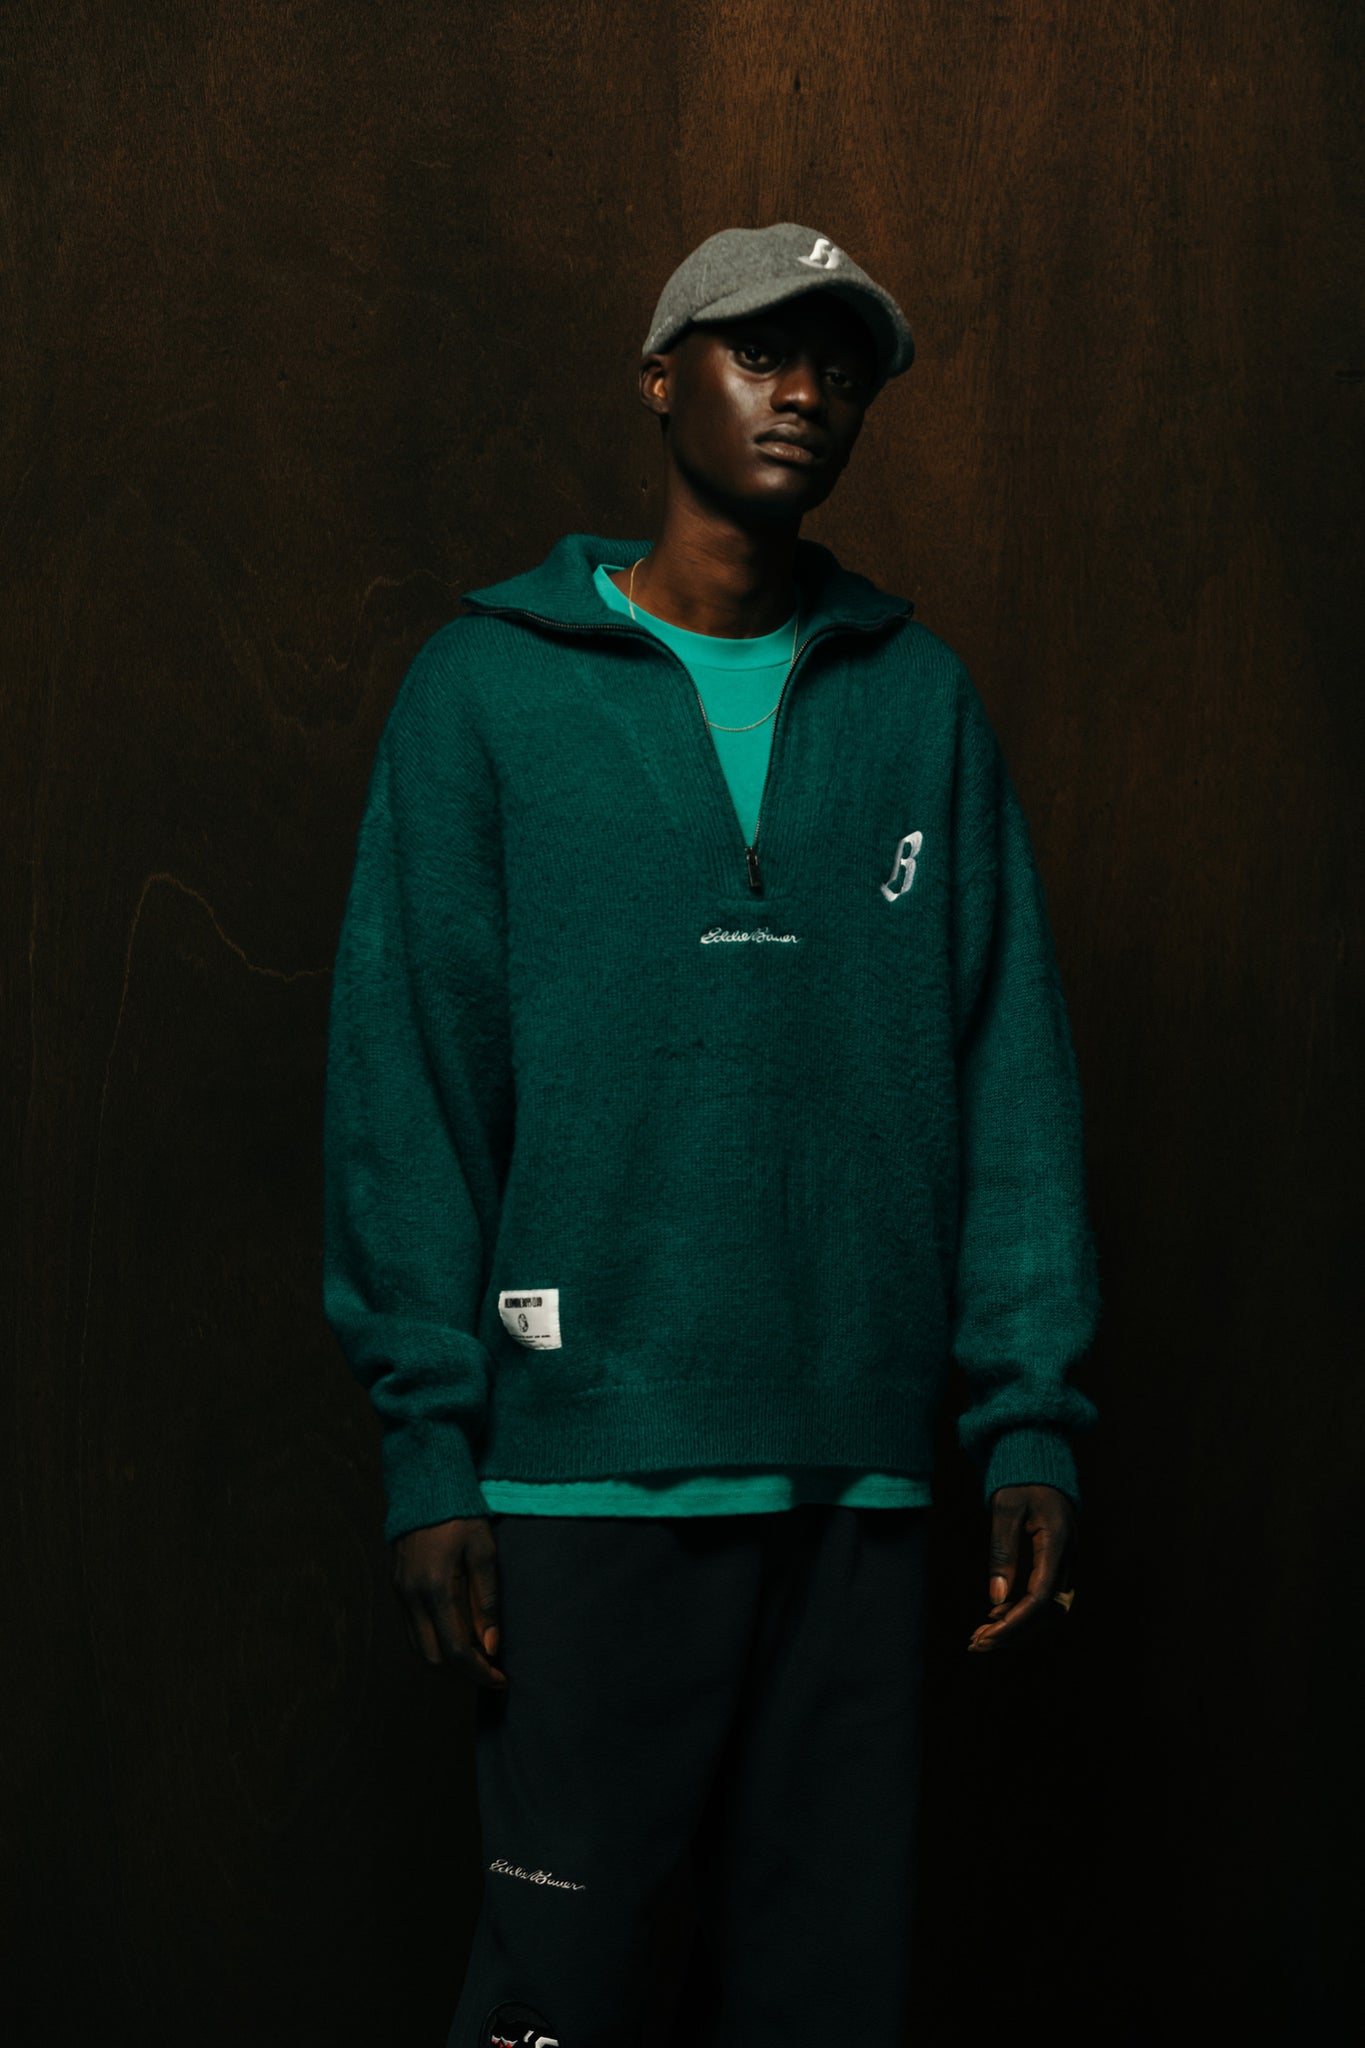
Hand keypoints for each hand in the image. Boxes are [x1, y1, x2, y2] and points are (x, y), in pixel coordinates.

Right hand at [391, 1515, 507, 1689]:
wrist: (425, 1485)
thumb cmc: (462, 1515)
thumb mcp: (484, 1551)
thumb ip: (487, 1601)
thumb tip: (491, 1646)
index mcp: (436, 1588)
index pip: (457, 1651)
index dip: (480, 1673)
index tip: (501, 1680)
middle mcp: (412, 1596)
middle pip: (434, 1659)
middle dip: (463, 1672)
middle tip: (491, 1669)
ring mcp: (400, 1593)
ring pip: (419, 1648)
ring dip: (446, 1659)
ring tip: (477, 1654)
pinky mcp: (396, 1587)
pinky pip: (412, 1629)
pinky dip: (432, 1641)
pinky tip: (455, 1633)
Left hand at [967, 1482, 1075, 1652]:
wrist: (1037, 1462)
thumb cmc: (1020, 1480)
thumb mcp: (1005, 1511)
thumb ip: (1002, 1553)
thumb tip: (995, 1599)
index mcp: (1059, 1543)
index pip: (1041, 1598)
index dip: (1016, 1621)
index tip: (988, 1636)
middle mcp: (1069, 1557)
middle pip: (1046, 1611)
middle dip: (1013, 1630)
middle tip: (977, 1643)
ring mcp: (1067, 1561)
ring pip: (1046, 1609)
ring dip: (1016, 1624)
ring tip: (981, 1634)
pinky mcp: (1058, 1562)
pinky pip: (1044, 1596)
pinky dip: (1020, 1609)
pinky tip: (995, 1614)